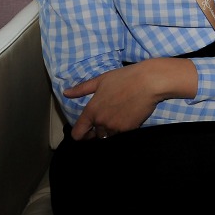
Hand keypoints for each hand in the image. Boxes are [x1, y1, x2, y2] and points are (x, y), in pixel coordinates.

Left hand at [65, 57, 195, 139]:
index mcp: (91, 111)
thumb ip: (82, 89)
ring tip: (119, 118)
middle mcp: (101, 122)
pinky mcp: (129, 129)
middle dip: (100, 130)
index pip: (78, 134)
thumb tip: (65, 93)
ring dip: (112, 131)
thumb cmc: (124, 78)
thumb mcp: (101, 80)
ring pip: (109, 136)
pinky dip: (124, 129)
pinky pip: (123, 135)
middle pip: (95, 136)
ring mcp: (115, 127)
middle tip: (109, 119)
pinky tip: (130, 117)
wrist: (149, 82)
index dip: (81, 134)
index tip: (87, 131)